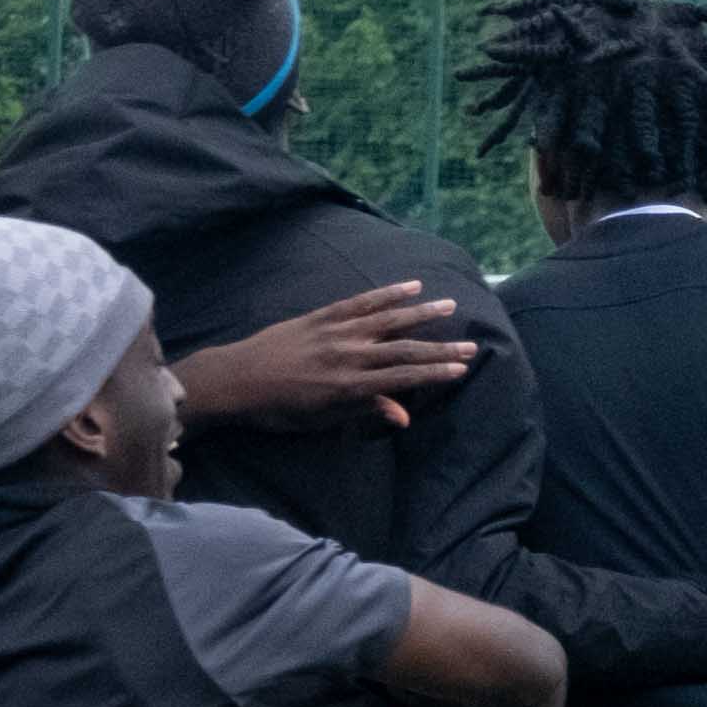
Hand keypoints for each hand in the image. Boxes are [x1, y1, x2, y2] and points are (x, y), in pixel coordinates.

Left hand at [169, 283, 473, 431]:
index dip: (434, 374)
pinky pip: (360, 301)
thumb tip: (403, 414)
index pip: (402, 378)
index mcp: (348, 386)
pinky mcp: (322, 315)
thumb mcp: (319, 420)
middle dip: (439, 348)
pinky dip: (387, 293)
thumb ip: (362, 412)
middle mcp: (348, 355)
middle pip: (403, 349)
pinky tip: (410, 286)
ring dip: (421, 312)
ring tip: (449, 305)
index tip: (461, 369)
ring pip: (387, 319)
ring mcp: (335, 331)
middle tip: (471, 344)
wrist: (235, 380)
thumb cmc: (276, 410)